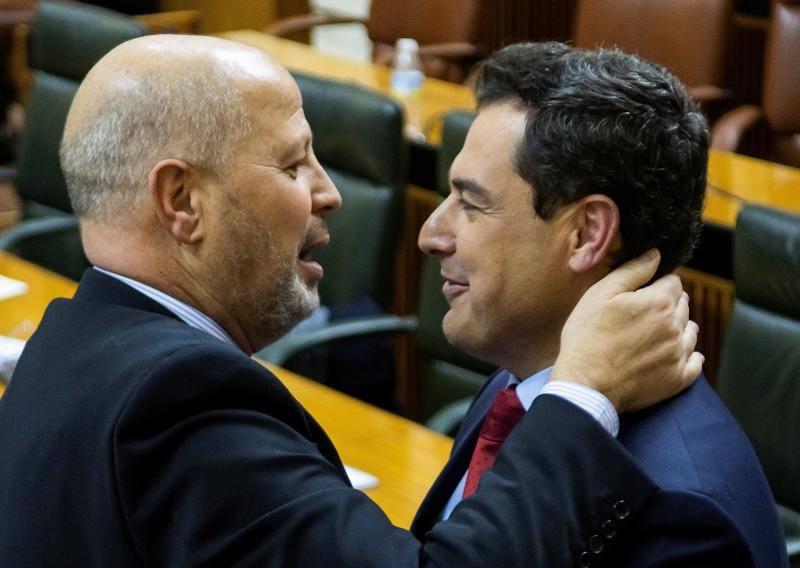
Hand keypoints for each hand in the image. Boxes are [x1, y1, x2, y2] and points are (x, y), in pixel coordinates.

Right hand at [550, 249, 702, 412]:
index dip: (658, 283)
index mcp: (658, 302)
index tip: (643, 292)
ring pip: (691, 331)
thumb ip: (631, 271)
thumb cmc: (587, 337)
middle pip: (683, 305)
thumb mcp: (600, 295)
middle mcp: (675, 326)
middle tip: (644, 313)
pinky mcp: (678, 379)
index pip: (673, 282)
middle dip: (668, 304)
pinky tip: (675, 354)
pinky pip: (695, 362)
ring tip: (656, 333)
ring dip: (679, 327)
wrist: (586, 384)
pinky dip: (689, 356)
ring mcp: (679, 354)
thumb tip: (655, 255)